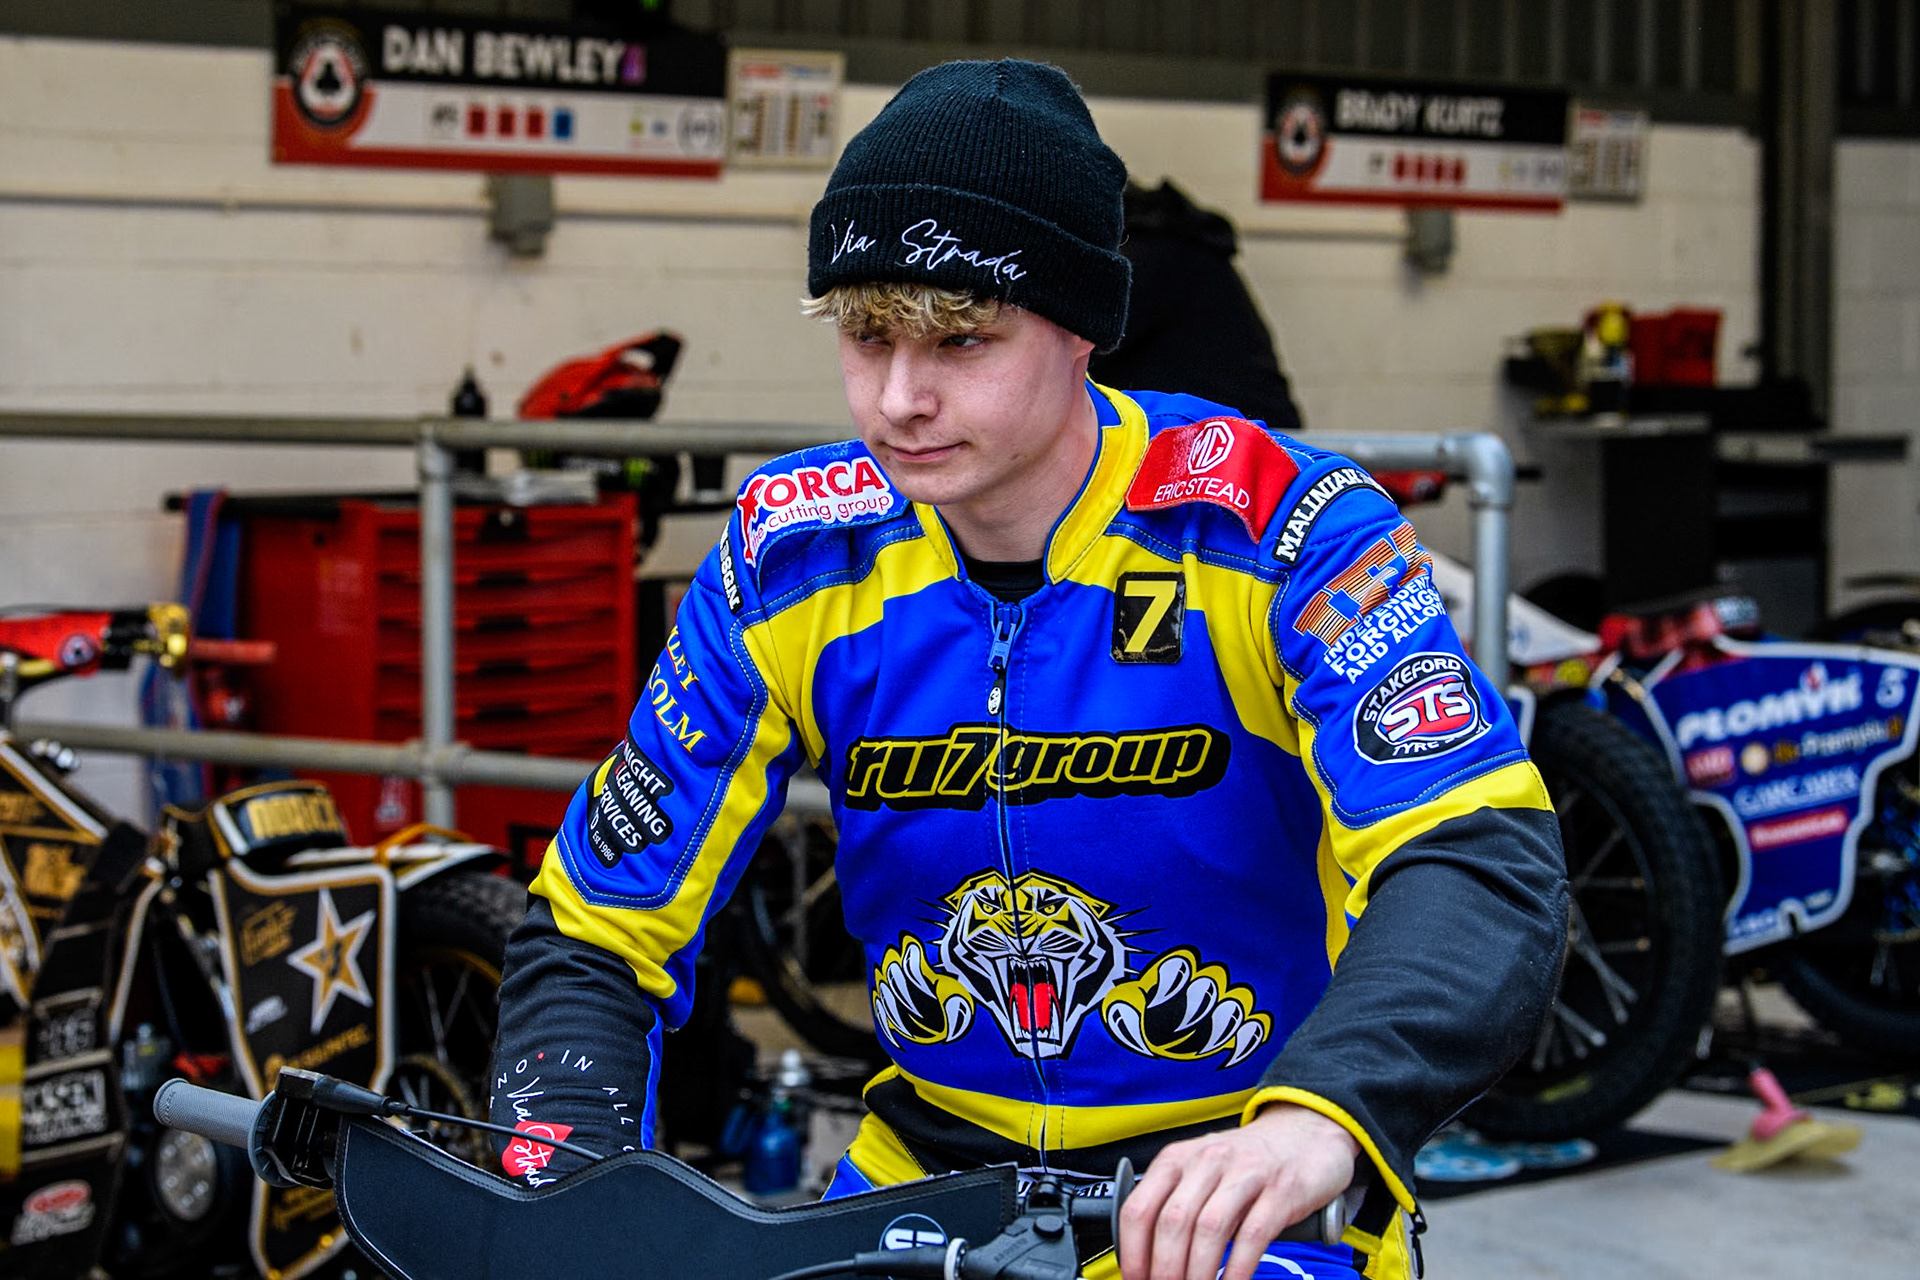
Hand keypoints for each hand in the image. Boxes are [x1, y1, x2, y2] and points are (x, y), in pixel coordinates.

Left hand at [1116, 1104, 1359, 1279]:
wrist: (1308, 1132)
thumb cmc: (1248, 1161)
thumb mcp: (1202, 1172)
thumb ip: (1176, 1205)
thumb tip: (1149, 1257)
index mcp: (1178, 1158)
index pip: (1139, 1207)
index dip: (1132, 1252)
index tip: (1135, 1277)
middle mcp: (1207, 1161)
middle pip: (1172, 1222)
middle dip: (1164, 1268)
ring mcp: (1245, 1173)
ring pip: (1209, 1228)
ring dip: (1198, 1271)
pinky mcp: (1281, 1190)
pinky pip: (1253, 1234)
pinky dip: (1239, 1268)